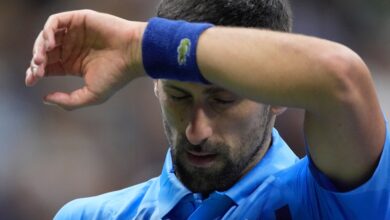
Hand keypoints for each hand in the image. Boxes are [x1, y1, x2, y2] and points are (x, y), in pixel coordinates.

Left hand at [26, 10, 146, 109]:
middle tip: (37, 71)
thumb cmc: (116, 76)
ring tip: (41, 59)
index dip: (35, 73)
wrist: (133, 54)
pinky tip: (50, 44)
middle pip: (44, 53)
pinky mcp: (79, 20)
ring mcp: (74, 33)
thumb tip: (45, 99)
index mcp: (74, 64)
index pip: (47, 66)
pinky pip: (55, 22)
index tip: (31, 81)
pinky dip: (47, 31)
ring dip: (39, 47)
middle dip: (36, 62)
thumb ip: (69, 101)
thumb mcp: (91, 96)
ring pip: (46, 37)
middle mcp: (72, 48)